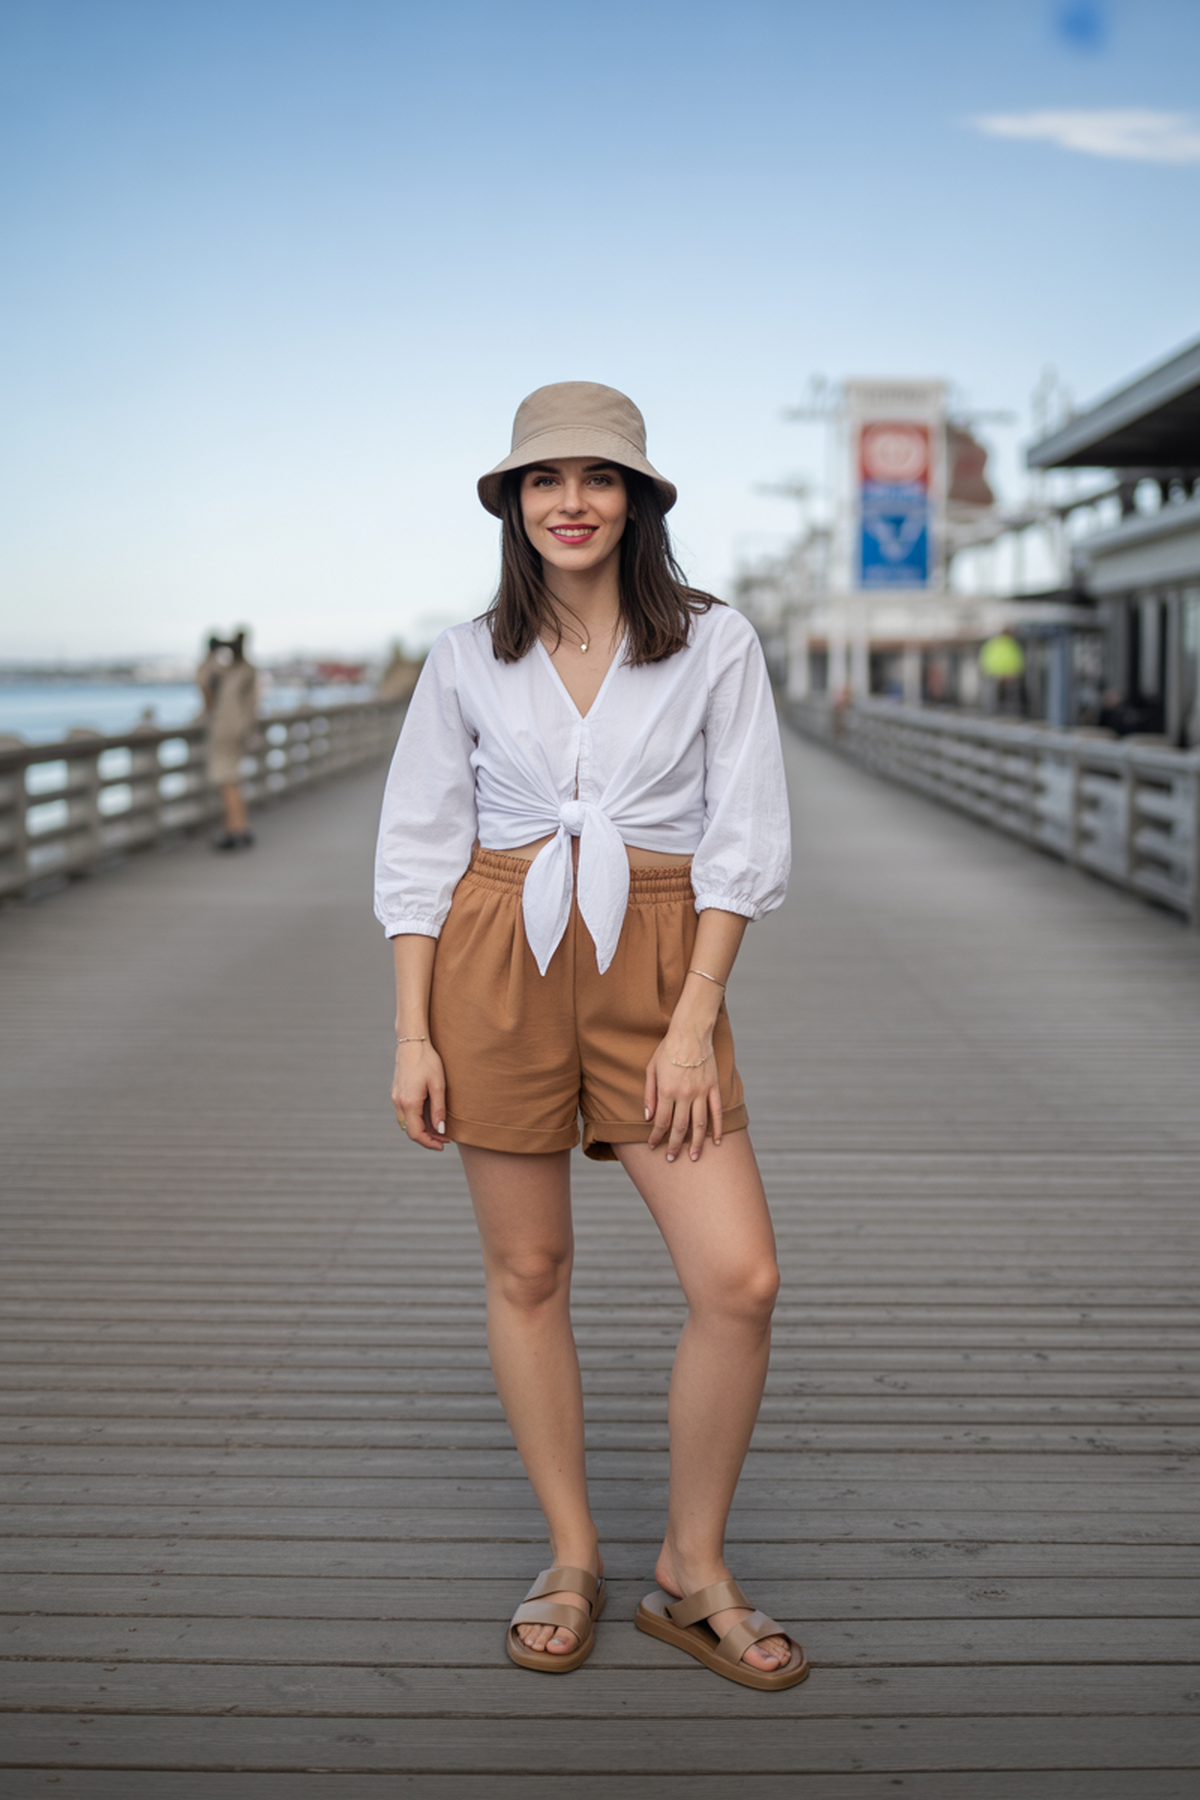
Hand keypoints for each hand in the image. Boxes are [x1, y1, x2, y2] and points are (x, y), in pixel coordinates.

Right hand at [391, 1041, 447, 1150]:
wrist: (412, 1043)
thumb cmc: (428, 1062)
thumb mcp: (438, 1086)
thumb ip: (439, 1110)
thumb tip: (440, 1130)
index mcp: (409, 1103)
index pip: (416, 1133)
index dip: (429, 1143)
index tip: (443, 1145)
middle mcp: (398, 1103)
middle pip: (411, 1131)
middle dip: (428, 1137)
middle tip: (445, 1138)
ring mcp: (395, 1098)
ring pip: (407, 1123)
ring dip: (423, 1128)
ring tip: (440, 1128)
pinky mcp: (396, 1093)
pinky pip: (405, 1113)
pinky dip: (417, 1119)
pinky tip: (430, 1116)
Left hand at [644, 1026, 722, 1163]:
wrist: (691, 1032)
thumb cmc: (667, 1050)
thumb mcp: (650, 1070)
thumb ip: (649, 1095)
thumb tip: (648, 1118)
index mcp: (667, 1091)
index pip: (661, 1122)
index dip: (657, 1137)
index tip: (653, 1146)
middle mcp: (684, 1095)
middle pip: (680, 1127)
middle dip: (675, 1146)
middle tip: (672, 1159)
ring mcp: (701, 1092)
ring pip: (700, 1124)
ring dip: (697, 1143)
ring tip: (695, 1157)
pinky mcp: (713, 1087)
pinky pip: (717, 1112)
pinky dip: (718, 1128)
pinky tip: (716, 1141)